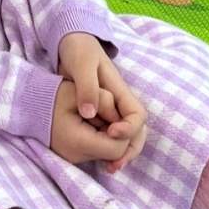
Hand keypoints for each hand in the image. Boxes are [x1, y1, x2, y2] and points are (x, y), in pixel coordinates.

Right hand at [51, 80, 131, 166]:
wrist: (28, 106)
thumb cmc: (52, 96)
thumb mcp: (77, 91)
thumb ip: (102, 100)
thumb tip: (119, 117)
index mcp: (78, 142)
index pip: (118, 148)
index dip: (124, 131)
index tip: (114, 112)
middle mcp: (78, 157)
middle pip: (116, 152)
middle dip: (118, 131)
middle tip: (105, 110)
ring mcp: (76, 160)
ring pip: (109, 152)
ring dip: (110, 133)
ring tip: (96, 115)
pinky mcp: (76, 157)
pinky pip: (99, 150)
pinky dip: (102, 136)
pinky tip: (93, 122)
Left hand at [56, 32, 147, 173]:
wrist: (70, 40)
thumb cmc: (78, 49)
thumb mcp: (81, 64)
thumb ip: (86, 87)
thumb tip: (89, 114)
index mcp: (119, 89)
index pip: (138, 115)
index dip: (129, 129)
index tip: (110, 133)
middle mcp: (118, 100)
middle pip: (137, 130)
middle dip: (130, 149)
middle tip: (114, 166)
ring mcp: (110, 107)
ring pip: (126, 135)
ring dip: (121, 152)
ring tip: (108, 168)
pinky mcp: (99, 111)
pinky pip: (110, 133)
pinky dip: (108, 147)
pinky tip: (97, 157)